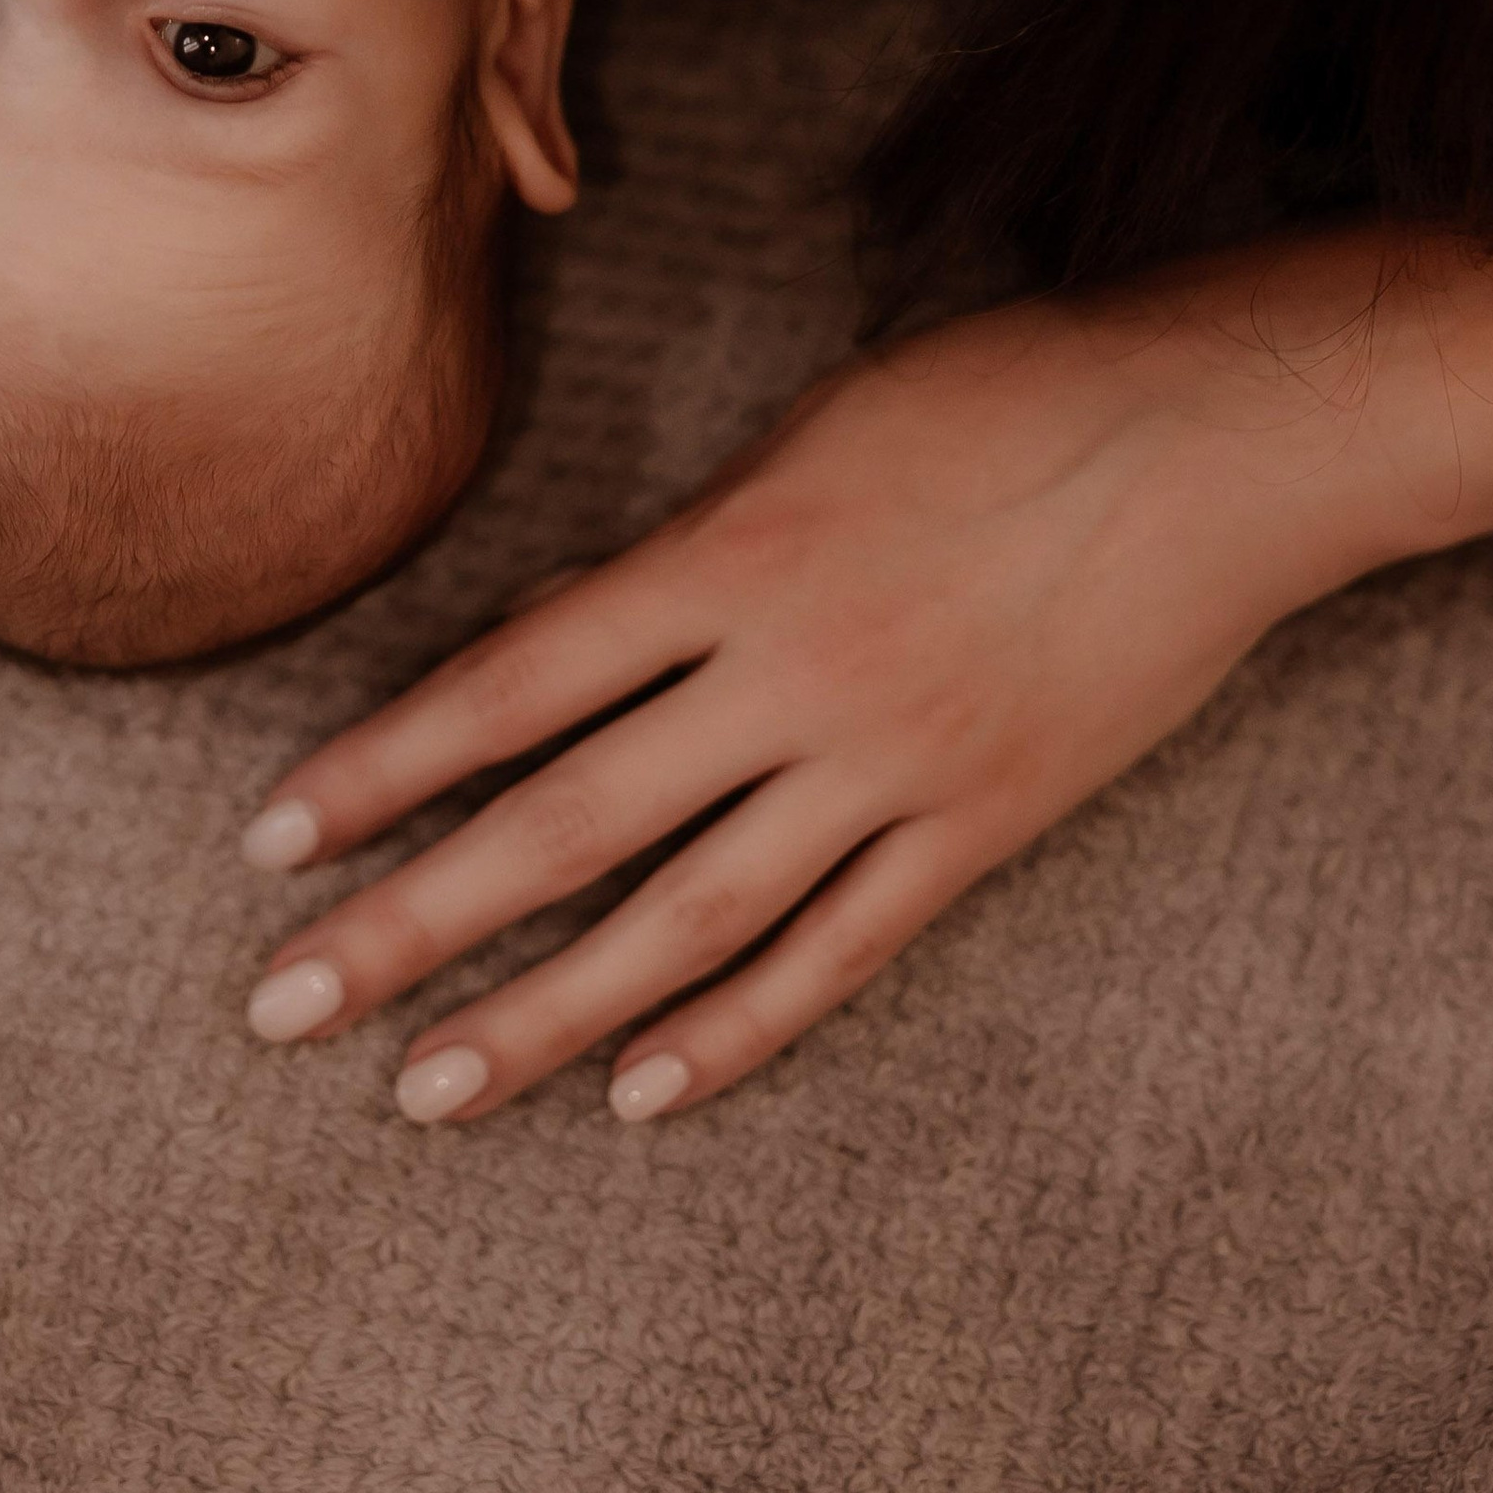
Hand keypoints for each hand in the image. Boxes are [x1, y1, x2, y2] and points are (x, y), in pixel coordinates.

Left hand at [238, 247, 1492, 1121]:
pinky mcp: (980, 825)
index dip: (381, 766)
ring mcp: (889, 763)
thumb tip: (559, 640)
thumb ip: (684, 552)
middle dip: (410, 922)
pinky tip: (642, 1096)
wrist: (1222, 439)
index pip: (510, 683)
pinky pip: (838, 952)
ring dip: (544, 1017)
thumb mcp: (810, 434)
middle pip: (563, 822)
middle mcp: (791, 673)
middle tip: (281, 1010)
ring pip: (685, 919)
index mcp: (731, 554)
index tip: (270, 842)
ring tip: (423, 1095)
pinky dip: (737, 1032)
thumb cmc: (1004, 396)